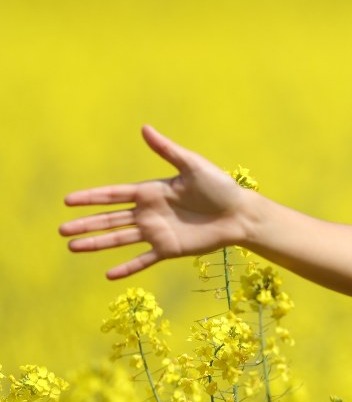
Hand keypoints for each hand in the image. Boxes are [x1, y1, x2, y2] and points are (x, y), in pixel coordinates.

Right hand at [60, 125, 253, 279]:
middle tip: (61, 229)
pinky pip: (143, 260)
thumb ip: (167, 150)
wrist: (240, 214)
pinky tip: (108, 274)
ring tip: (72, 247)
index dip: (91, 198)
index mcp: (151, 191)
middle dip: (86, 224)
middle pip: (110, 219)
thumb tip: (144, 127)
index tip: (68, 201)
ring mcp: (157, 232)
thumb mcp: (192, 166)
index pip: (114, 195)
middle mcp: (149, 213)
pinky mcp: (169, 249)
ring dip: (97, 244)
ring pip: (120, 239)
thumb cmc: (220, 186)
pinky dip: (127, 268)